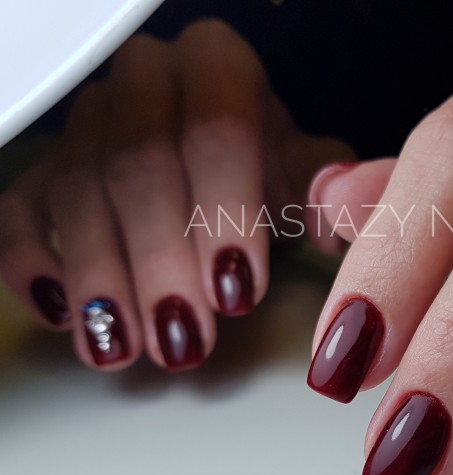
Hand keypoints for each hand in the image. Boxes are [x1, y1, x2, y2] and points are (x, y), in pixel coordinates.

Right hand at [0, 19, 351, 370]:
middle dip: (161, 262)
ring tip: (126, 347)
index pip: (217, 130)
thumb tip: (340, 210)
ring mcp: (88, 125)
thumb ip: (328, 187)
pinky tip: (64, 315)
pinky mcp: (46, 171)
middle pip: (138, 166)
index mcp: (215, 69)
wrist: (209, 156)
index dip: (224, 214)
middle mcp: (145, 84)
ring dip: (101, 278)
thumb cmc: (261, 166)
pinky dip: (33, 264)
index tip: (237, 292)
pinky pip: (20, 212)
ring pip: (77, 193)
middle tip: (184, 337)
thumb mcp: (302, 172)